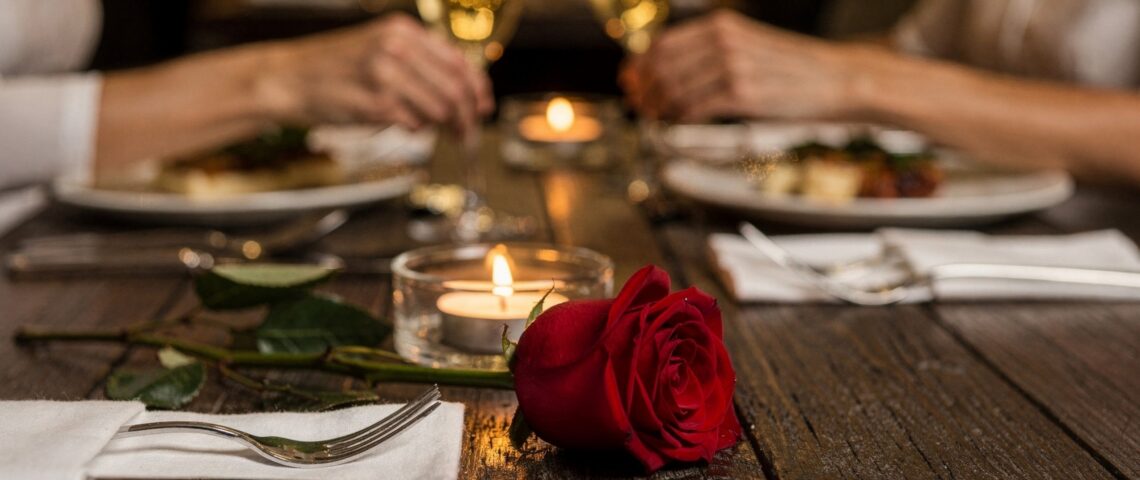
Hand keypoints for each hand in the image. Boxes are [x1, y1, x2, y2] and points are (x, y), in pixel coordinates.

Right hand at [263, 13, 492, 135]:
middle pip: (455, 89)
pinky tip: (405, 125)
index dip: (477, 89)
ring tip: (437, 132)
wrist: (288, 78)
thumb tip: (463, 92)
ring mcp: (385, 74)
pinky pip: (414, 124)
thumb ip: (418, 63)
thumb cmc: (336, 69)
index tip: (483, 107)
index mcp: (402, 31)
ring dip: (444, 127)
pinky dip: (416, 130)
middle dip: (468, 116)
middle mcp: (396, 47)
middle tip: (467, 133)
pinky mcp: (375, 102)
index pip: (458, 62)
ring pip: (440, 109)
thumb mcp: (379, 48)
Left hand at [622, 10, 860, 122]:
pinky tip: (679, 125)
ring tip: (659, 120)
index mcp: (721, 26)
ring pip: (673, 91)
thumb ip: (709, 54)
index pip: (661, 45)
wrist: (835, 78)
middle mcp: (723, 41)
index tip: (631, 85)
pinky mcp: (742, 94)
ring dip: (659, 110)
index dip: (640, 68)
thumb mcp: (746, 45)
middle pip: (661, 69)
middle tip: (641, 109)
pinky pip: (694, 109)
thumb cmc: (790, 68)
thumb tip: (664, 73)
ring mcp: (732, 67)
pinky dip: (680, 120)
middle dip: (644, 92)